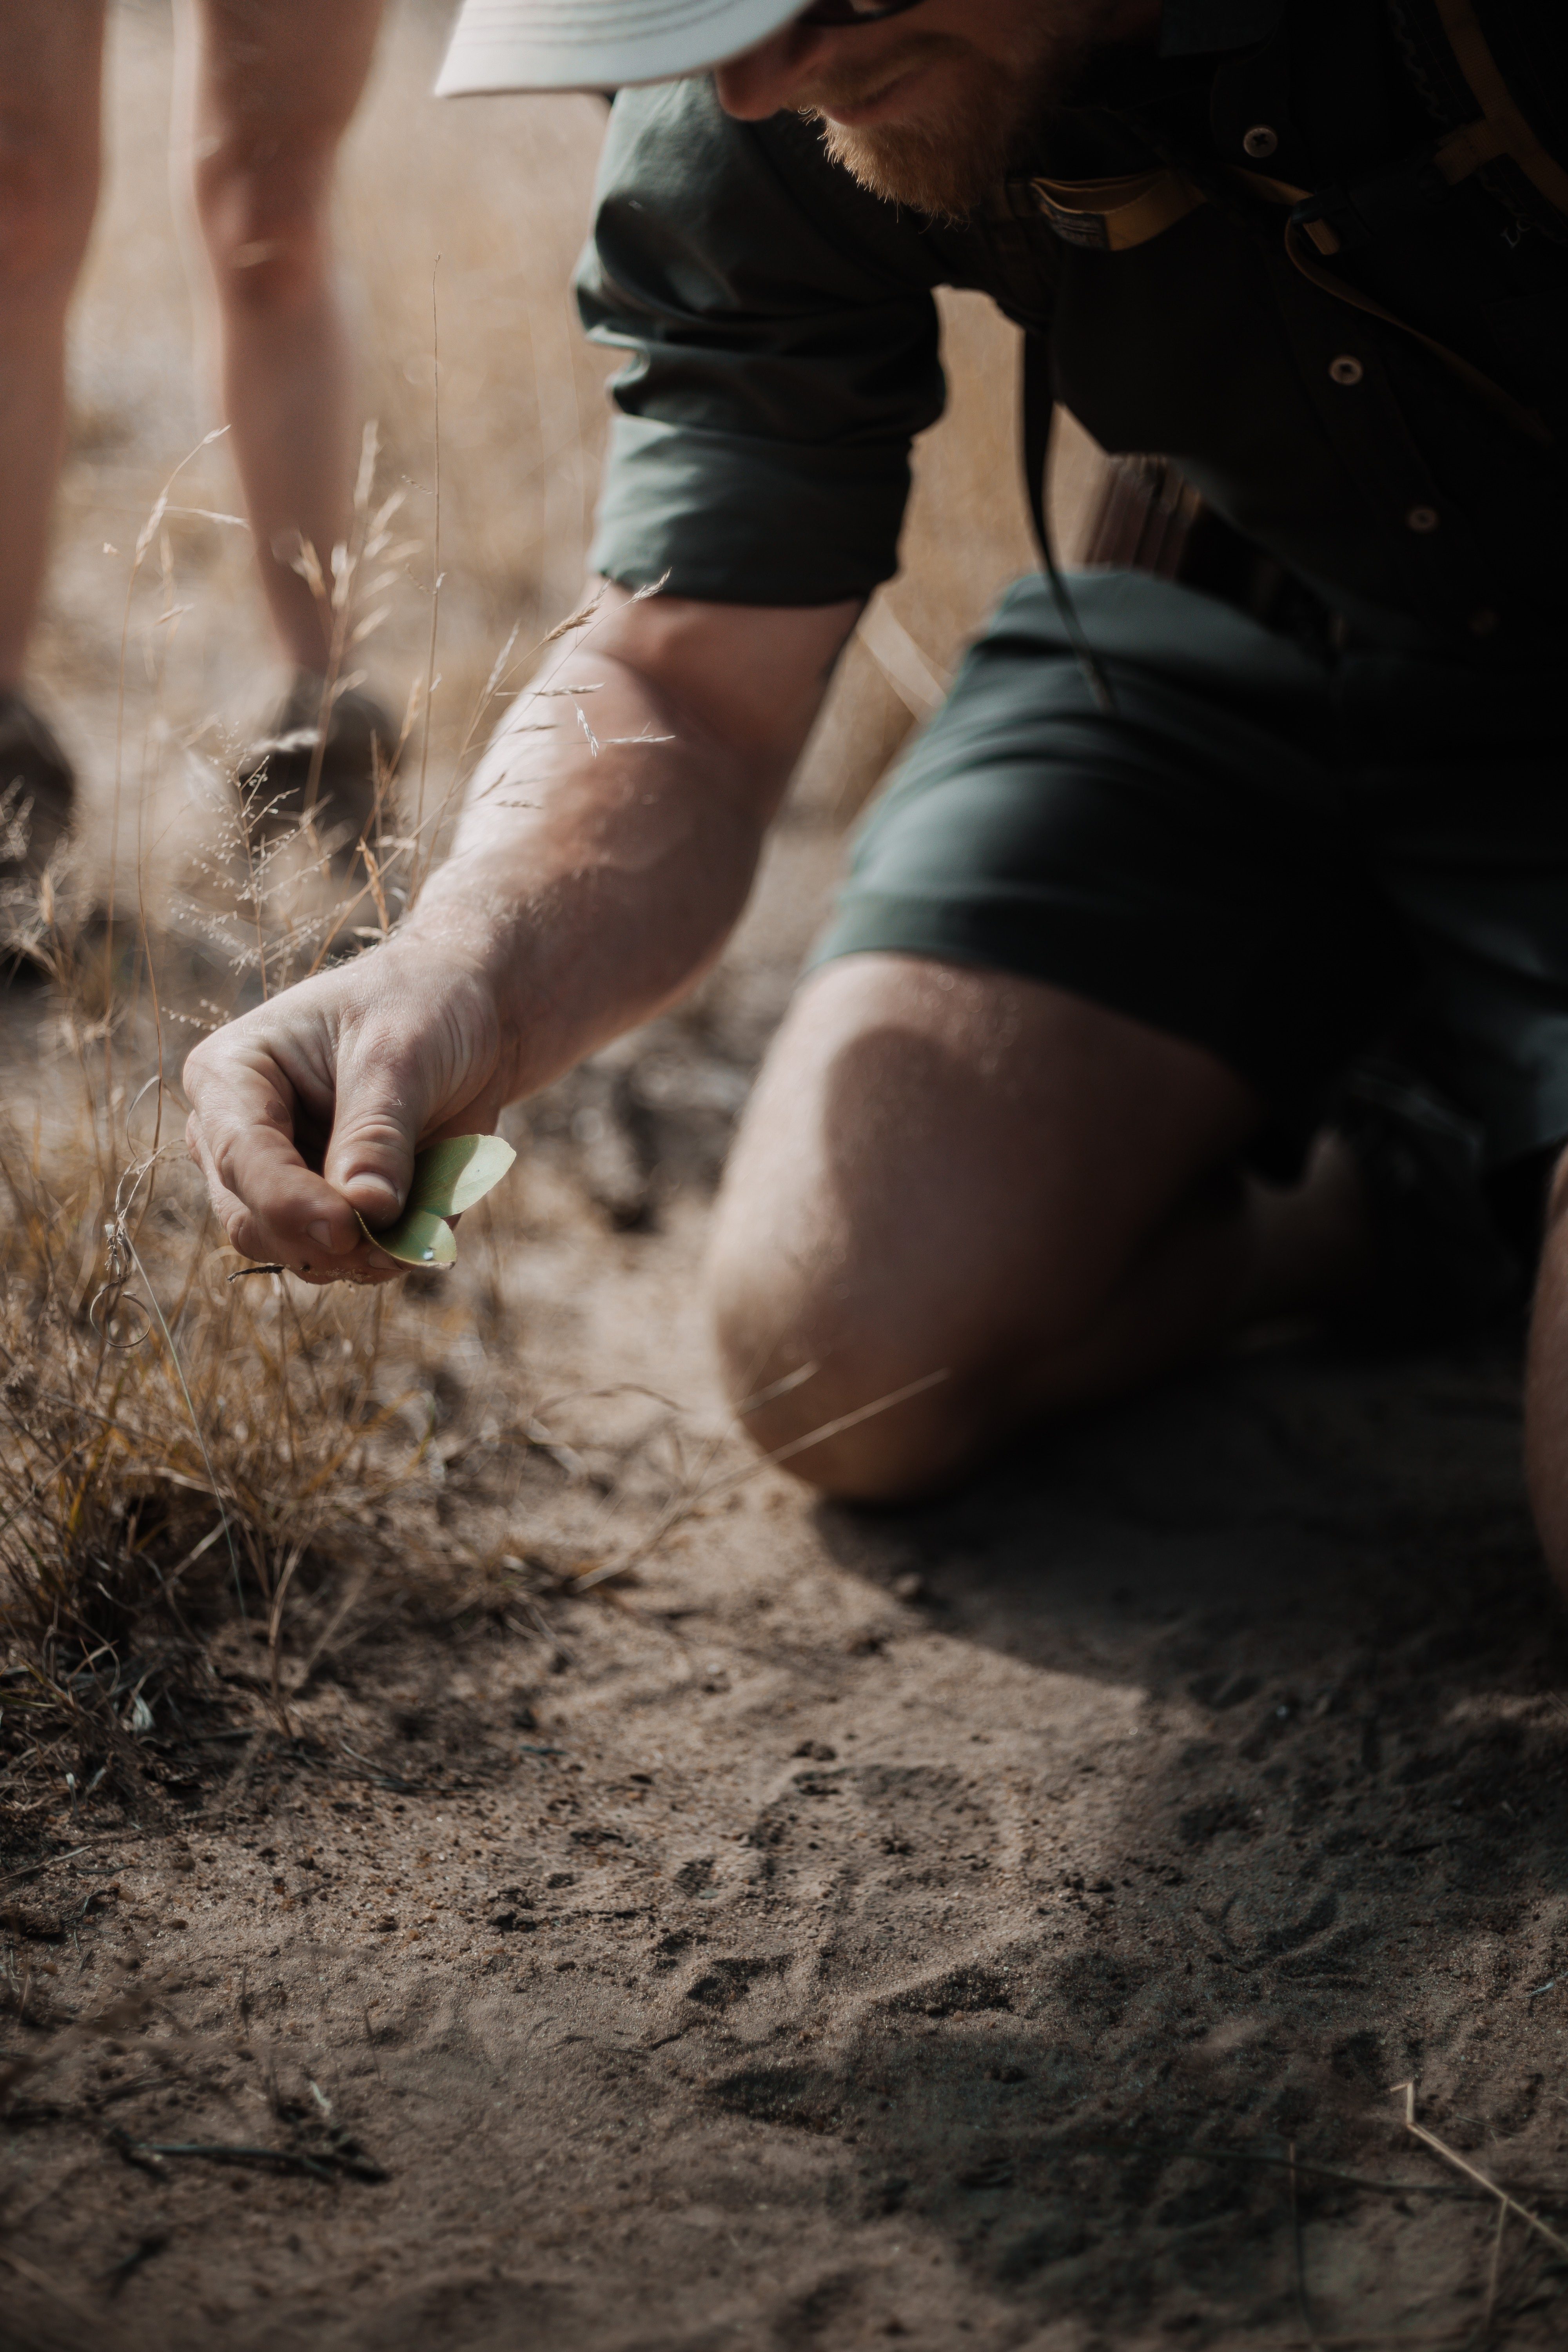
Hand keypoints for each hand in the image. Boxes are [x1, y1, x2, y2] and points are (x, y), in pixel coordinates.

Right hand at [183, 941, 510, 1283]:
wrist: (470, 1018)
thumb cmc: (421, 1008)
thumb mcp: (400, 1053)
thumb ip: (377, 1134)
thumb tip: (367, 1211)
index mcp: (230, 1075)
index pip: (238, 1155)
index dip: (288, 1203)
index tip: (346, 1228)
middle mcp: (238, 1138)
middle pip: (252, 1221)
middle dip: (322, 1242)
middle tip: (391, 1247)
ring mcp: (280, 1182)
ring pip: (295, 1254)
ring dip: (360, 1260)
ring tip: (420, 1232)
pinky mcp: (329, 1212)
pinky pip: (350, 1261)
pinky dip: (391, 1255)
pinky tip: (429, 1226)